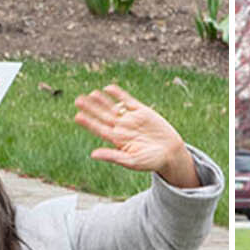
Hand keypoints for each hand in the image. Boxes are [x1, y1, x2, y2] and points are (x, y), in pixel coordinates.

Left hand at [73, 85, 195, 187]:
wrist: (171, 153)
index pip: (99, 129)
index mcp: (117, 140)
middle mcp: (122, 128)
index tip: (77, 116)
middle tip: (78, 100)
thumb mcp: (132, 161)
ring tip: (91, 94)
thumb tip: (93, 155)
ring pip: (113, 107)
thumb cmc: (151, 161)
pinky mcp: (142, 111)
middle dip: (91, 108)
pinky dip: (119, 94)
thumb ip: (113, 157)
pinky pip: (128, 101)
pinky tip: (109, 88)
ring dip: (102, 100)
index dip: (88, 122)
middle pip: (103, 116)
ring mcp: (131, 119)